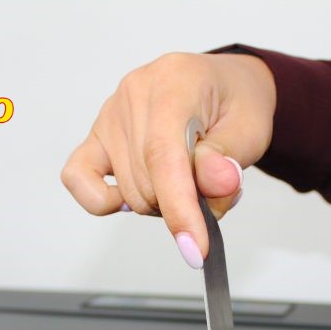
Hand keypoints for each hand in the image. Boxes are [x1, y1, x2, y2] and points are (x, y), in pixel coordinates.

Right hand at [60, 52, 275, 267]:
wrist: (224, 86)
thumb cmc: (237, 104)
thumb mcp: (251, 128)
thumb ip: (230, 156)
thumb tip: (215, 182)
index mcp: (175, 82)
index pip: (164, 155)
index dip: (179, 207)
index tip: (195, 248)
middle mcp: (135, 93)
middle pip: (147, 182)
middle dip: (184, 205)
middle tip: (214, 190)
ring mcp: (111, 113)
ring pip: (127, 191)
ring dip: (162, 203)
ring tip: (190, 180)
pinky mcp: (96, 135)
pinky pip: (78, 179)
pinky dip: (104, 201)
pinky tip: (133, 196)